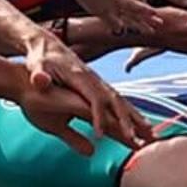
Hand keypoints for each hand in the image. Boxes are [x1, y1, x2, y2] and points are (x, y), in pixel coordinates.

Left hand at [23, 44, 138, 152]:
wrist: (46, 45)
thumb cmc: (39, 59)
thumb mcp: (35, 65)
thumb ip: (38, 74)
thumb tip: (39, 80)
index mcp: (80, 77)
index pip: (94, 98)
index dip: (99, 117)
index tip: (101, 136)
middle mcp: (94, 79)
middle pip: (115, 101)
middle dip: (128, 121)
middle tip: (139, 141)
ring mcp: (98, 82)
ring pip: (121, 102)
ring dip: (136, 119)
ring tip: (150, 136)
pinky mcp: (98, 86)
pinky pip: (118, 102)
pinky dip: (131, 114)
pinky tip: (139, 126)